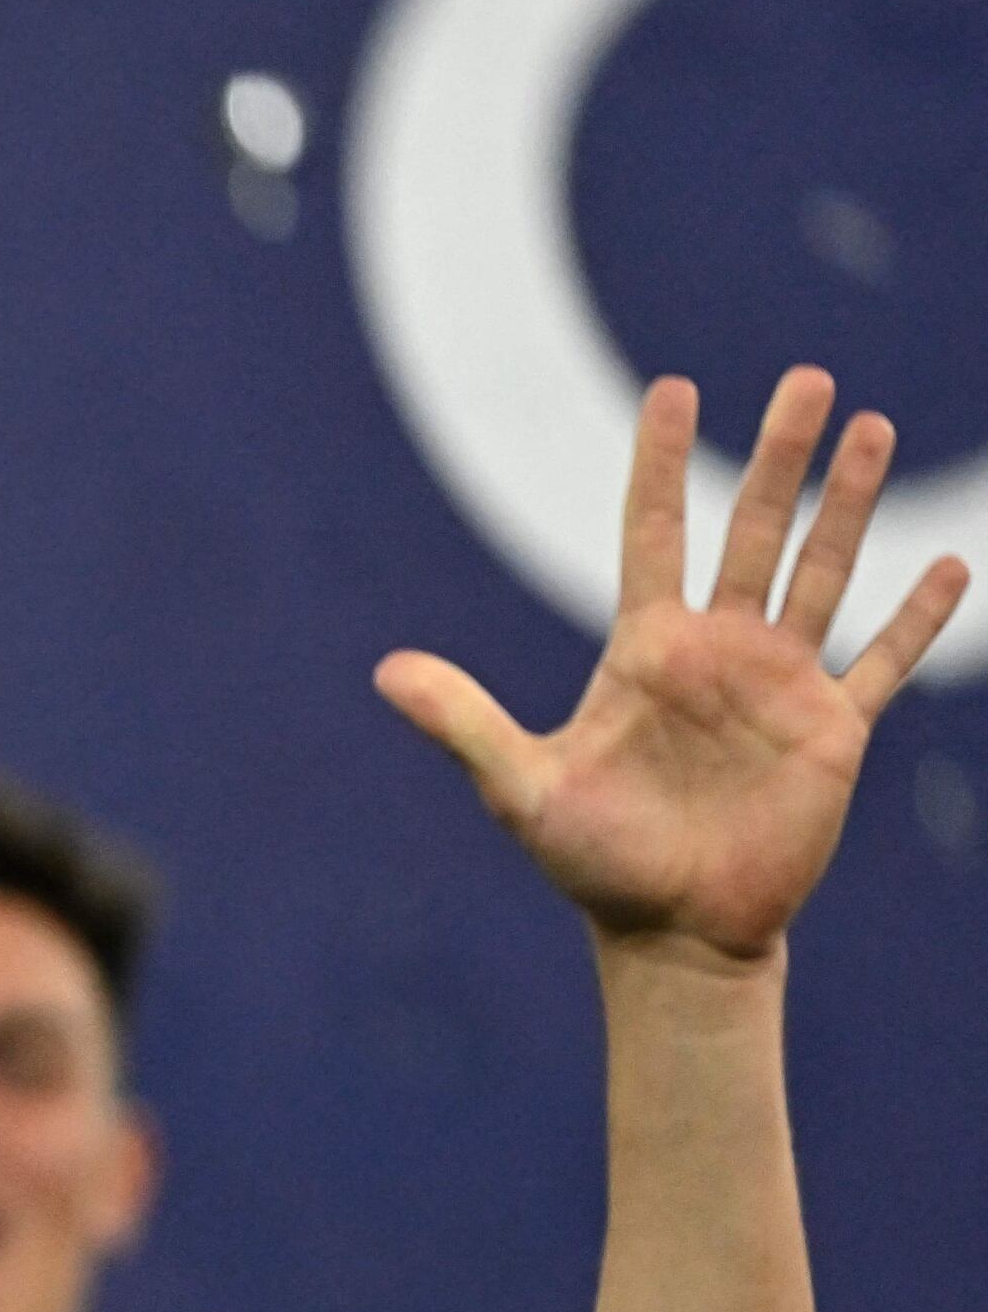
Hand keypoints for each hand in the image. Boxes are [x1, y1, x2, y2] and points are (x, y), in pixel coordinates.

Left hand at [379, 368, 965, 963]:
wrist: (671, 933)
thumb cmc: (592, 863)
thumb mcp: (521, 788)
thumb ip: (463, 723)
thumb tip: (382, 673)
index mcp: (646, 651)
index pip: (653, 532)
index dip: (661, 463)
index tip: (674, 390)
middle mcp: (718, 652)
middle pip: (754, 530)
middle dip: (780, 455)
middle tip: (807, 378)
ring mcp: (780, 685)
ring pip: (822, 572)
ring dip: (850, 504)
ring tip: (870, 427)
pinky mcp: (832, 731)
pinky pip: (884, 661)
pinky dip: (917, 617)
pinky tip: (952, 562)